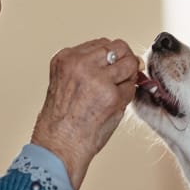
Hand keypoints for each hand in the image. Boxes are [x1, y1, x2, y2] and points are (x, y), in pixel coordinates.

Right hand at [30, 38, 137, 189]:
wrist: (58, 146)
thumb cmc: (61, 121)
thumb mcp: (66, 83)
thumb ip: (88, 68)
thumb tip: (118, 61)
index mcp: (65, 58)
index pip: (100, 43)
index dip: (110, 57)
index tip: (112, 68)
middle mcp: (80, 63)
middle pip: (118, 47)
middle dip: (124, 61)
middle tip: (121, 77)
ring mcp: (97, 78)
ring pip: (128, 62)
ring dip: (128, 77)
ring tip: (114, 94)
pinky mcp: (111, 94)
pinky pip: (131, 86)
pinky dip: (127, 95)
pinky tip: (113, 107)